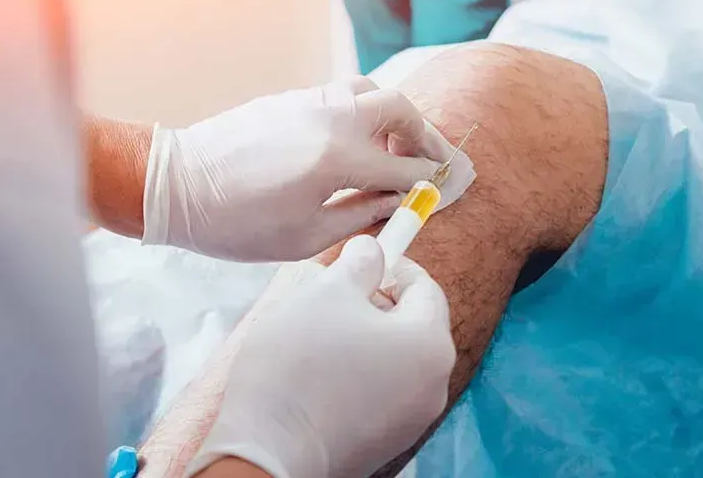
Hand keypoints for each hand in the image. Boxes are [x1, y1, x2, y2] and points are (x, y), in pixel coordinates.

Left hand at [142, 78, 452, 260]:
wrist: (177, 186)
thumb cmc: (237, 223)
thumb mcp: (306, 236)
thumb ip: (361, 215)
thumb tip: (397, 202)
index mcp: (338, 160)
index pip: (405, 166)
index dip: (429, 180)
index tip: (442, 188)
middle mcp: (331, 120)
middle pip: (400, 109)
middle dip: (424, 134)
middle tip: (431, 159)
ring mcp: (309, 102)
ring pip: (371, 91)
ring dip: (393, 116)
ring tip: (393, 147)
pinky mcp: (290, 99)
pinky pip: (342, 94)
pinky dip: (363, 111)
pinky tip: (356, 140)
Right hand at [184, 236, 455, 477]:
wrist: (268, 452)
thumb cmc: (299, 367)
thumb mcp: (328, 293)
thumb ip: (360, 263)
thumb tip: (373, 251)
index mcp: (430, 344)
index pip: (425, 288)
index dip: (394, 266)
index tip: (363, 259)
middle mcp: (434, 384)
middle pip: (413, 324)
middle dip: (376, 303)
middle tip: (333, 295)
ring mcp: (412, 418)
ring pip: (395, 358)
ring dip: (364, 338)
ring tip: (319, 334)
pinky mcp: (385, 441)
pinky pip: (380, 391)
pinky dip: (358, 373)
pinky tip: (319, 373)